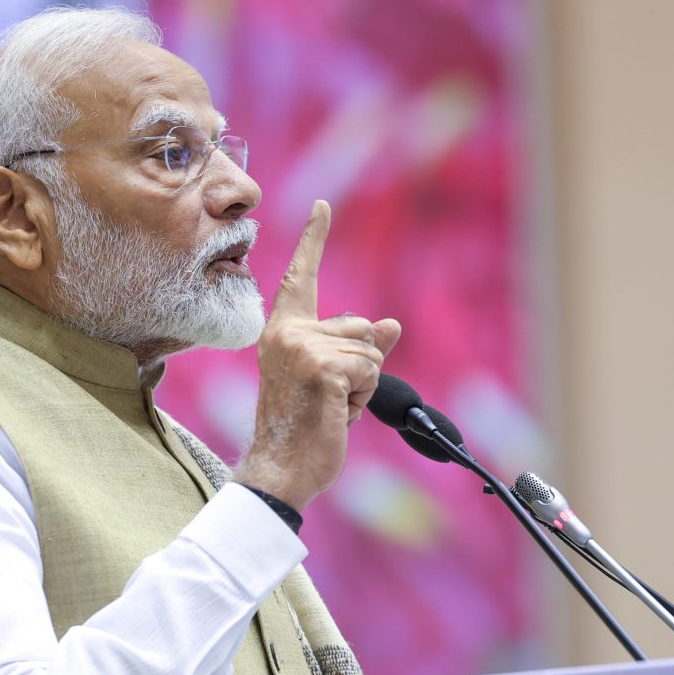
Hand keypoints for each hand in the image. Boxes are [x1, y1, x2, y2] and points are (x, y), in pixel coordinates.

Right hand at [233, 200, 400, 510]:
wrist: (282, 468)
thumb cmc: (304, 429)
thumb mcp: (333, 382)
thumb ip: (360, 350)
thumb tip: (391, 324)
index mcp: (283, 332)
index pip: (301, 278)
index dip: (314, 240)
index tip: (323, 206)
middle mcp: (288, 332)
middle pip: (361, 327)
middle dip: (361, 367)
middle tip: (329, 400)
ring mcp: (302, 348)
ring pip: (371, 351)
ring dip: (363, 386)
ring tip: (331, 408)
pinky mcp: (322, 367)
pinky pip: (371, 370)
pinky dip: (363, 397)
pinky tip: (336, 413)